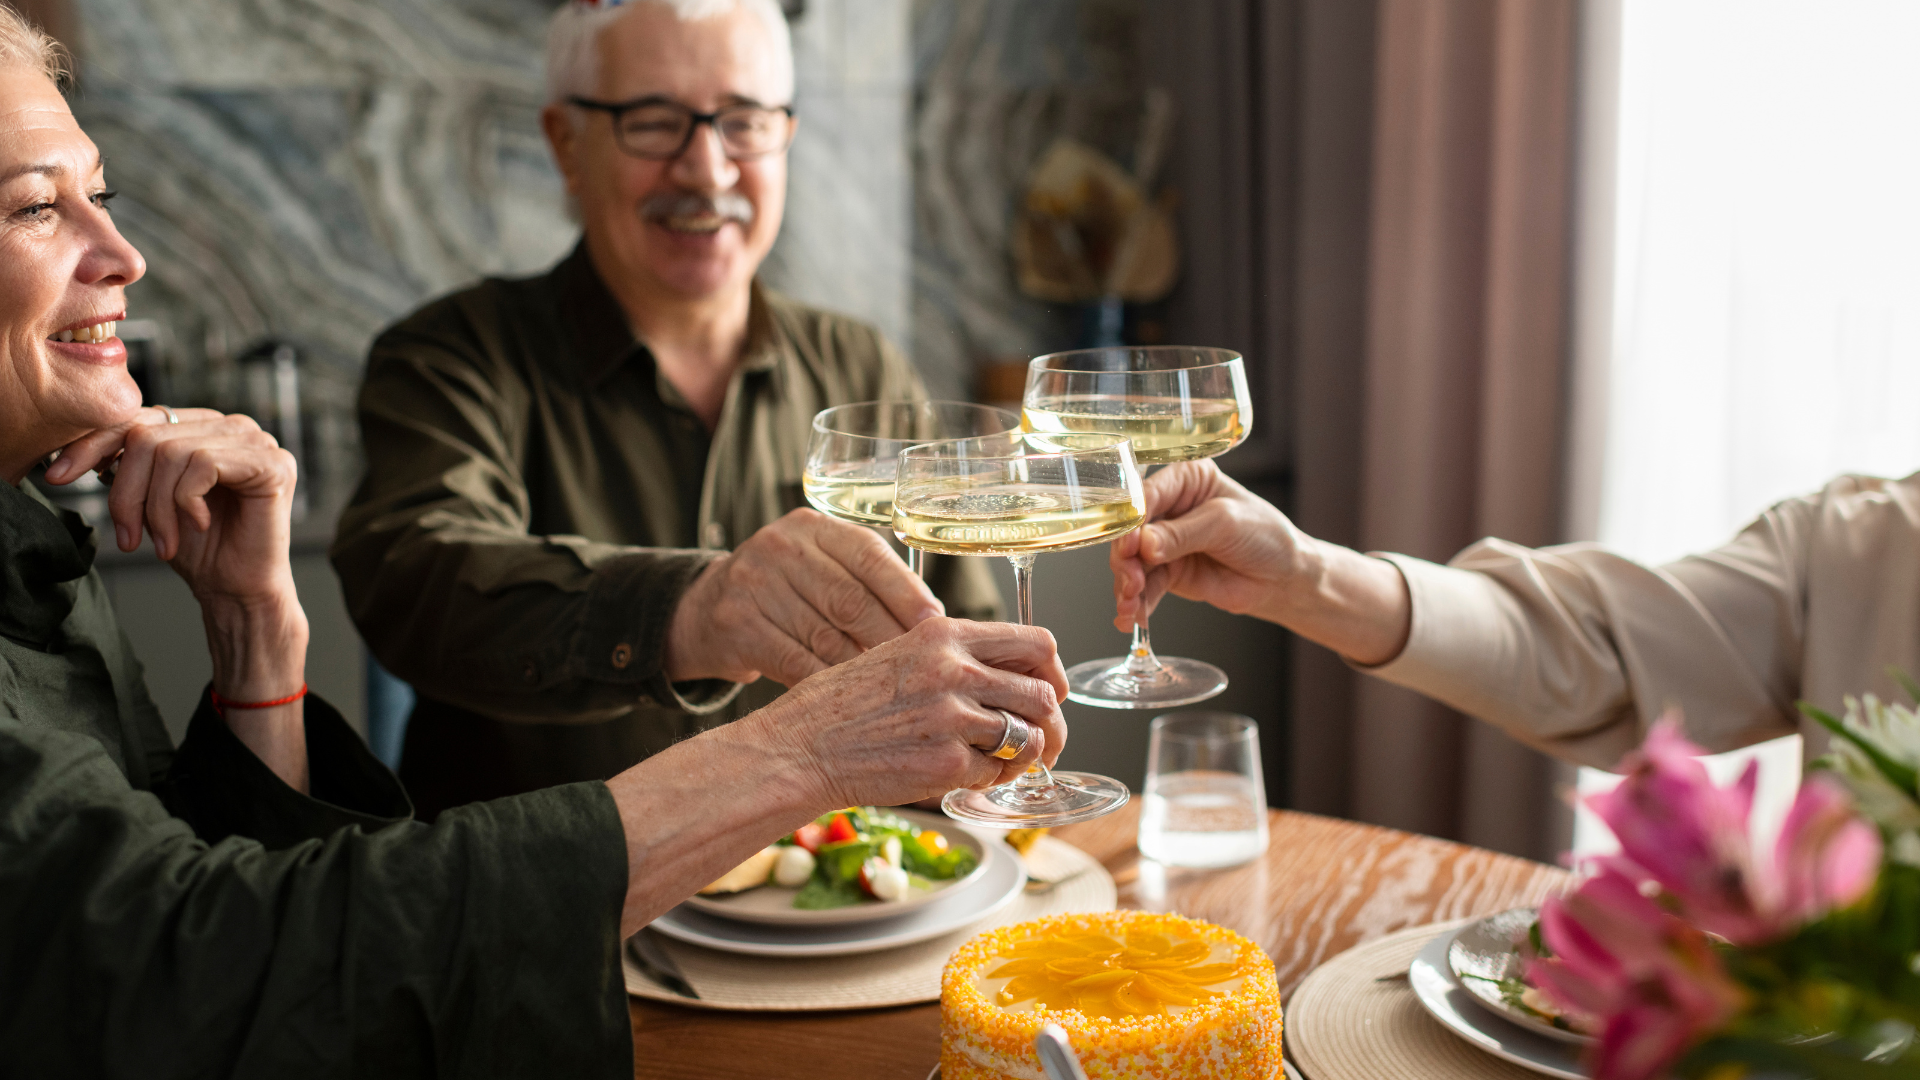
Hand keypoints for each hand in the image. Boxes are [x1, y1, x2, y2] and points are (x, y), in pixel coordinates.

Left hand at [46, 408, 309, 788]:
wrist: (236, 589)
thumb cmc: (197, 548)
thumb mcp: (147, 499)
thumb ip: (126, 464)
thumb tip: (78, 446)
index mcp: (204, 427)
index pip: (137, 418)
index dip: (92, 444)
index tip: (57, 477)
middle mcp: (232, 426)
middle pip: (148, 435)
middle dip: (127, 492)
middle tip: (128, 536)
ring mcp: (256, 441)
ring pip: (171, 451)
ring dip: (156, 506)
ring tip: (162, 541)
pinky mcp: (271, 463)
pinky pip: (202, 464)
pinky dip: (186, 501)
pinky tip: (199, 524)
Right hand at [664, 508, 944, 685]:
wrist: (705, 608)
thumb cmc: (784, 591)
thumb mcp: (818, 566)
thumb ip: (864, 581)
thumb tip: (931, 624)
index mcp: (813, 528)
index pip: (869, 556)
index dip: (906, 592)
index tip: (936, 624)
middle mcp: (782, 548)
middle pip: (850, 599)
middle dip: (890, 638)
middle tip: (922, 668)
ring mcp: (754, 584)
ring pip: (826, 636)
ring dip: (863, 669)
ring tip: (892, 688)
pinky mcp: (737, 625)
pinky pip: (796, 662)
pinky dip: (828, 684)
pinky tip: (850, 699)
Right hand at [758, 618, 1070, 808]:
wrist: (799, 749)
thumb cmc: (839, 707)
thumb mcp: (899, 656)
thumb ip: (953, 660)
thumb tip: (1009, 681)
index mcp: (945, 635)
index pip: (1037, 643)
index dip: (1053, 674)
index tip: (1050, 694)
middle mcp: (955, 670)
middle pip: (1044, 695)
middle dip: (1050, 725)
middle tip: (1041, 744)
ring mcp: (954, 718)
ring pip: (1028, 738)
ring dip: (1020, 758)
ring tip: (995, 765)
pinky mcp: (947, 764)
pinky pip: (994, 775)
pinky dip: (986, 782)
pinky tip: (960, 778)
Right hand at [1111, 459, 1411, 665]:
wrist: (1283, 579)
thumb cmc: (1264, 536)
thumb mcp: (1225, 525)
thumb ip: (1182, 534)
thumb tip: (1144, 544)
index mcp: (1185, 480)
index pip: (1146, 495)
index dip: (1132, 521)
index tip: (1130, 545)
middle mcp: (1169, 508)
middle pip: (1132, 531)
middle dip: (1126, 559)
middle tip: (1130, 580)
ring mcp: (1165, 543)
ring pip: (1133, 562)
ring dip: (1128, 586)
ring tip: (1130, 605)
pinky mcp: (1168, 573)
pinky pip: (1145, 588)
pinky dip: (1137, 604)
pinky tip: (1132, 618)